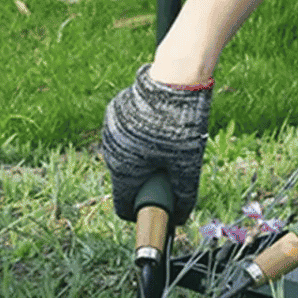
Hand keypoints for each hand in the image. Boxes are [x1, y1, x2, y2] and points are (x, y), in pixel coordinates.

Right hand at [101, 65, 212, 224]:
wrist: (174, 80)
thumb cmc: (180, 125)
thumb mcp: (188, 164)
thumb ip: (184, 195)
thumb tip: (182, 217)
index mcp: (123, 170)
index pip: (125, 206)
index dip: (143, 211)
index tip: (159, 207)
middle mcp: (110, 152)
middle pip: (128, 179)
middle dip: (148, 180)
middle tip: (172, 169)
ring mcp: (109, 130)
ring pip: (127, 155)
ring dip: (144, 156)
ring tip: (169, 143)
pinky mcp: (114, 111)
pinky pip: (126, 133)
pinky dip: (140, 135)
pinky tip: (159, 125)